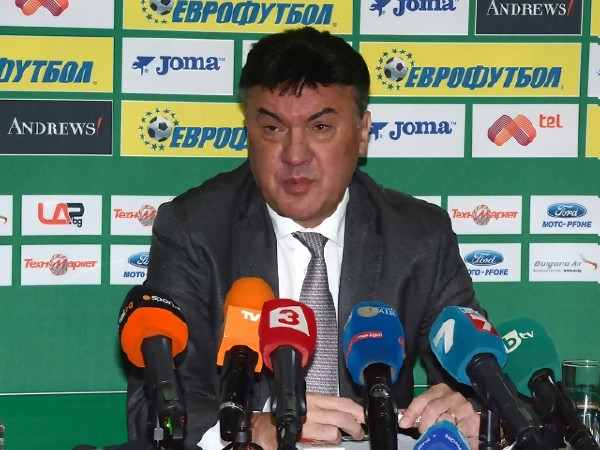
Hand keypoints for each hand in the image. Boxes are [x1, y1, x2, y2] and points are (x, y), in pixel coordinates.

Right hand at [251, 393, 365, 449]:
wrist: (266, 426)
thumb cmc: (287, 416)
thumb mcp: (308, 406)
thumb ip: (325, 408)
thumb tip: (346, 415)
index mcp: (315, 398)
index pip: (342, 402)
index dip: (357, 409)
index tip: (365, 415)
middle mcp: (313, 408)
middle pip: (343, 414)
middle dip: (356, 425)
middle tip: (360, 432)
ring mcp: (308, 422)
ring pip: (335, 429)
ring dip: (341, 436)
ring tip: (342, 438)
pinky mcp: (303, 434)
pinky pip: (323, 439)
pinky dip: (329, 442)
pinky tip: (327, 442)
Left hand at [398, 383, 478, 443]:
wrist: (473, 422)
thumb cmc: (451, 414)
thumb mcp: (434, 410)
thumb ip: (418, 413)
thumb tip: (402, 419)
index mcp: (440, 390)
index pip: (422, 400)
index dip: (411, 412)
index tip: (404, 423)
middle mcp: (453, 395)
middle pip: (431, 409)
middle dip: (425, 424)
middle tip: (425, 432)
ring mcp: (464, 407)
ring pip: (444, 420)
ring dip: (437, 431)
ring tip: (437, 435)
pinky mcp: (473, 420)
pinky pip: (457, 429)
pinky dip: (450, 435)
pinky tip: (449, 436)